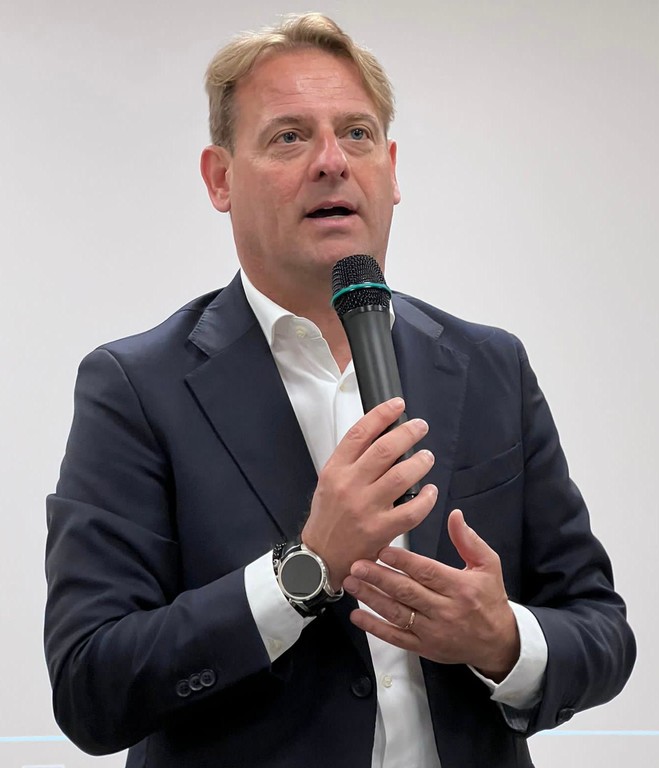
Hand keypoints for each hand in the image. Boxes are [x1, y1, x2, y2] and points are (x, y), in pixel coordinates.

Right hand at [302, 397, 437, 589]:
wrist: (321, 556)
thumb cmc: (328, 517)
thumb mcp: (329, 480)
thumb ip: (352, 460)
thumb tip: (382, 435)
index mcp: (335, 470)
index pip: (360, 433)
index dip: (382, 414)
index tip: (397, 405)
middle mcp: (350, 486)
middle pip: (385, 449)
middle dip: (408, 433)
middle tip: (420, 428)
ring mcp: (366, 508)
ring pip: (401, 475)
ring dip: (420, 462)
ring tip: (426, 457)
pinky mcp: (380, 530)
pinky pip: (411, 510)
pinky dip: (426, 498)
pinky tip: (429, 491)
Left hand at [343, 509, 519, 681]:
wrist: (498, 642)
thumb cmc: (490, 598)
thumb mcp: (489, 565)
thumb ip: (469, 540)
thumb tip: (454, 515)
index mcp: (459, 587)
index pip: (426, 572)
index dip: (403, 561)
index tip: (382, 550)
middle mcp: (444, 610)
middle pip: (407, 592)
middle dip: (379, 577)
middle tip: (357, 564)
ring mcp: (432, 632)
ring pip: (397, 614)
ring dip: (371, 599)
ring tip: (351, 583)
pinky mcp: (424, 648)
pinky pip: (395, 638)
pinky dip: (374, 628)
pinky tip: (357, 616)